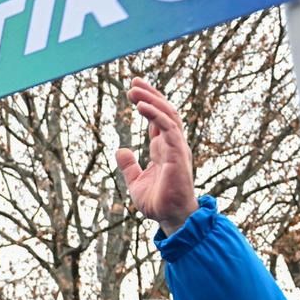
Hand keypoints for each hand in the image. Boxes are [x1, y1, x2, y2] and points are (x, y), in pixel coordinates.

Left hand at [115, 78, 198, 235]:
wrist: (171, 219)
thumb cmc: (158, 203)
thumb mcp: (135, 182)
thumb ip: (129, 166)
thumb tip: (121, 150)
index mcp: (163, 149)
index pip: (158, 119)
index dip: (147, 102)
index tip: (134, 89)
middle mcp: (172, 145)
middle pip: (164, 111)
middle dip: (150, 94)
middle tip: (133, 81)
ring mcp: (177, 148)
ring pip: (168, 115)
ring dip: (152, 99)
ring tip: (134, 89)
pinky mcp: (178, 155)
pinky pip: (169, 129)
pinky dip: (155, 115)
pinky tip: (142, 105)